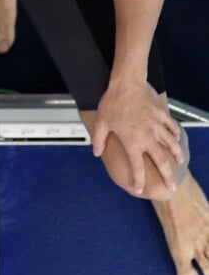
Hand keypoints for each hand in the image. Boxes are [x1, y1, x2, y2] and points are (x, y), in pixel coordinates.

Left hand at [92, 80, 183, 194]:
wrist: (127, 84)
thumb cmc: (112, 102)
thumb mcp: (101, 123)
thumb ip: (98, 140)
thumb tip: (96, 153)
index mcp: (132, 141)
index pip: (137, 167)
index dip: (139, 181)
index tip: (140, 190)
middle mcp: (148, 137)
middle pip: (161, 161)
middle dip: (168, 176)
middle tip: (172, 186)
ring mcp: (157, 126)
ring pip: (171, 145)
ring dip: (176, 155)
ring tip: (180, 163)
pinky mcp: (161, 115)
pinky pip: (171, 127)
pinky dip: (175, 135)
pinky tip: (177, 139)